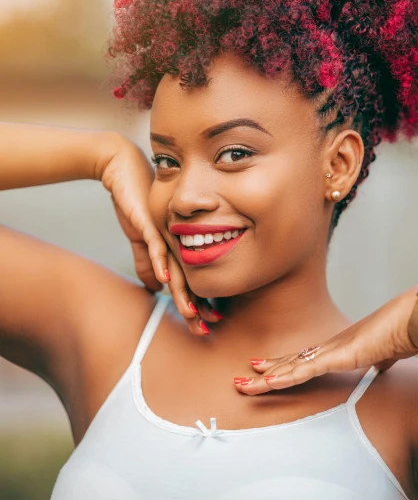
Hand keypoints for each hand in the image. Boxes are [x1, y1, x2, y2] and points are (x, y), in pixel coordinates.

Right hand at [100, 139, 220, 335]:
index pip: (191, 280)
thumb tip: (153, 287)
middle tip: (208, 328)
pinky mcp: (150, 221)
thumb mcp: (141, 237)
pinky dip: (162, 262)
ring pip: (178, 267)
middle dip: (198, 306)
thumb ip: (147, 261)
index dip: (198, 303)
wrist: (125, 171)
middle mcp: (177, 241)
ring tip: (193, 313)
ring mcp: (165, 232)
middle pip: (190, 279)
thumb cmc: (137, 203)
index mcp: (177, 246)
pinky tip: (166, 279)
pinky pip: (158, 244)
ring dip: (184, 292)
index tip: (207, 325)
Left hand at [234, 286, 417, 394]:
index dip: (284, 365)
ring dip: (265, 378)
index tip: (264, 369)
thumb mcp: (388, 352)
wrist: (416, 319)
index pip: (305, 359)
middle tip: (240, 378)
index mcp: (341, 347)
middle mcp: (331, 346)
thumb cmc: (405, 332)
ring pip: (290, 367)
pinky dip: (286, 376)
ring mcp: (333, 349)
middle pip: (290, 362)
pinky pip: (306, 369)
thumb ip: (381, 360)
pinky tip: (267, 380)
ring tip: (241, 383)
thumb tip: (382, 365)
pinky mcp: (340, 355)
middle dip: (265, 371)